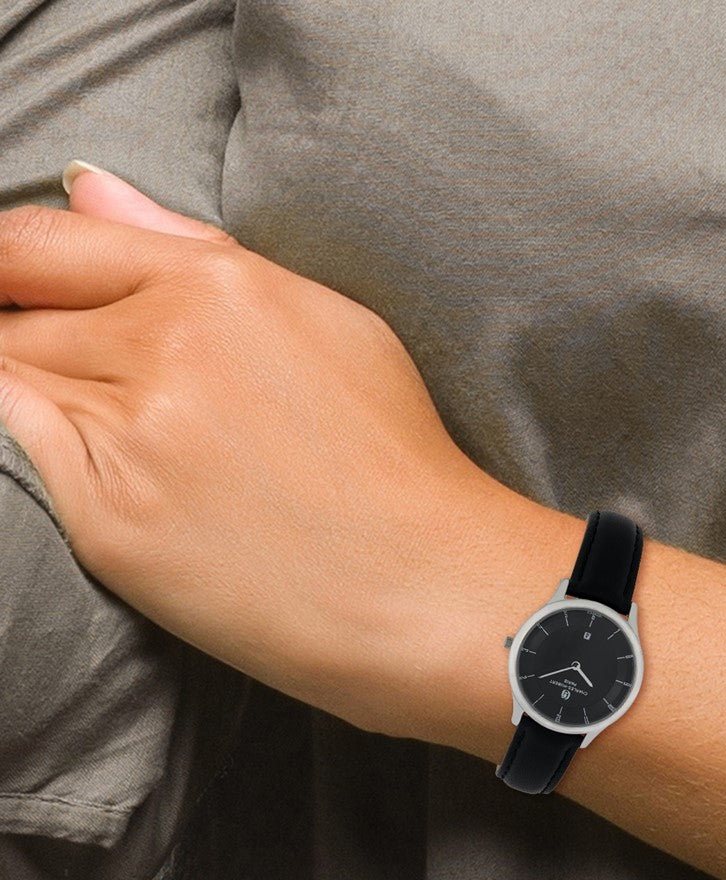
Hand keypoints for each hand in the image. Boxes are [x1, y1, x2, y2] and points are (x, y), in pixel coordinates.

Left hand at [0, 165, 500, 740]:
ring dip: (41, 399)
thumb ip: (196, 250)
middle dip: (29, 337)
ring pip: (10, 381)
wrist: (427, 586)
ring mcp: (133, 437)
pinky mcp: (109, 524)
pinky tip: (123, 477)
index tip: (23, 295)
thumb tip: (91, 189)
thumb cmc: (396, 458)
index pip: (44, 243)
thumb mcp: (328, 323)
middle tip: (104, 390)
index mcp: (221, 289)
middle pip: (16, 314)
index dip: (12, 267)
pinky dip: (40, 452)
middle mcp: (167, 348)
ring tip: (135, 441)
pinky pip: (22, 457)